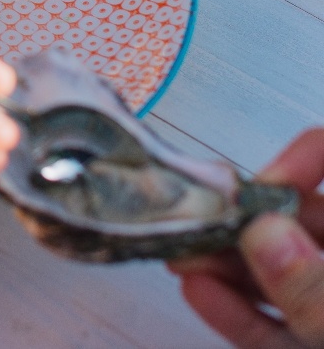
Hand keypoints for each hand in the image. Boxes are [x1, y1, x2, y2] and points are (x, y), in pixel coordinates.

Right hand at [172, 129, 323, 346]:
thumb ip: (317, 291)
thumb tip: (263, 229)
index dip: (302, 161)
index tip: (257, 176)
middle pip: (300, 228)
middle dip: (244, 222)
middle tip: (194, 221)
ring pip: (282, 277)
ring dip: (229, 265)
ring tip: (180, 255)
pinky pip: (277, 328)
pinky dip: (238, 312)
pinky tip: (198, 293)